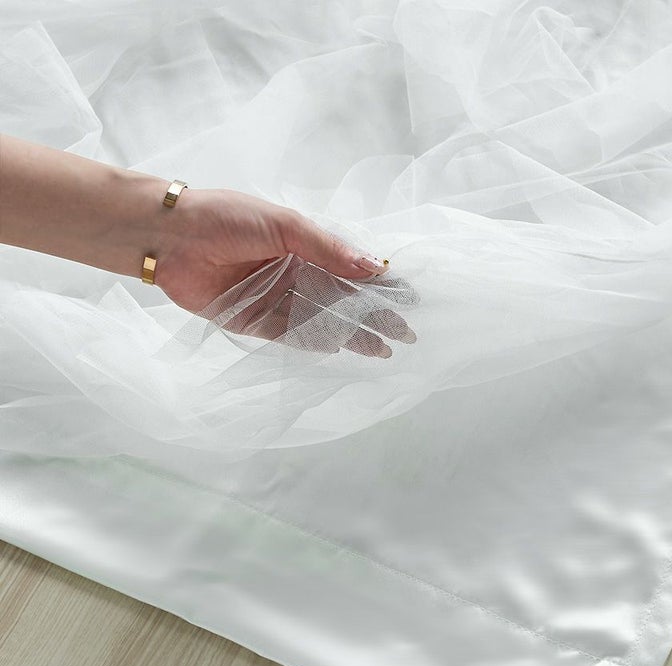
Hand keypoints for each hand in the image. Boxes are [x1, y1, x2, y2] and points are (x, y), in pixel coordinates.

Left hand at [153, 187, 417, 357]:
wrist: (169, 237)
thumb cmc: (227, 218)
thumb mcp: (285, 224)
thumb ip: (328, 248)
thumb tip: (374, 266)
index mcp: (308, 246)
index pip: (353, 268)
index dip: (381, 283)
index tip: (410, 298)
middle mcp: (297, 274)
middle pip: (343, 300)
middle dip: (374, 316)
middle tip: (404, 334)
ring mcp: (278, 299)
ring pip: (323, 321)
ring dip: (351, 335)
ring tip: (381, 350)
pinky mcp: (257, 322)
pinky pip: (292, 336)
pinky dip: (315, 343)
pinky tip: (341, 349)